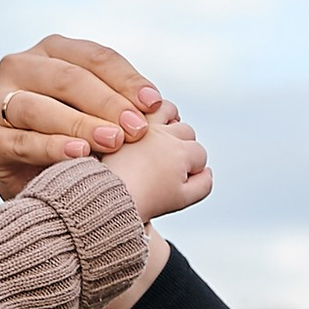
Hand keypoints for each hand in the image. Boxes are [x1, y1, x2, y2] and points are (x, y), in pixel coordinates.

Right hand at [0, 34, 166, 198]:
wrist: (49, 198)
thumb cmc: (84, 151)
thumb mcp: (104, 121)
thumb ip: (121, 107)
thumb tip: (161, 106)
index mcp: (52, 52)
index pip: (93, 57)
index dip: (125, 79)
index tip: (153, 104)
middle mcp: (20, 66)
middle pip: (67, 77)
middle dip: (107, 103)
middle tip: (137, 130)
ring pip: (38, 105)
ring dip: (80, 123)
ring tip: (113, 143)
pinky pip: (19, 139)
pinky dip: (51, 146)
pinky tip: (79, 154)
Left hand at [106, 108, 211, 226]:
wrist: (101, 196)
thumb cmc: (138, 202)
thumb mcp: (180, 199)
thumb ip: (202, 184)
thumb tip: (207, 170)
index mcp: (181, 153)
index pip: (199, 154)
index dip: (193, 168)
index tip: (179, 179)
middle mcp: (165, 134)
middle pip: (186, 131)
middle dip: (183, 144)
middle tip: (168, 160)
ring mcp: (142, 124)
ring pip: (167, 110)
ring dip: (169, 120)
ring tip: (161, 136)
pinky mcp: (120, 119)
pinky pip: (141, 106)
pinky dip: (147, 111)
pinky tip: (141, 125)